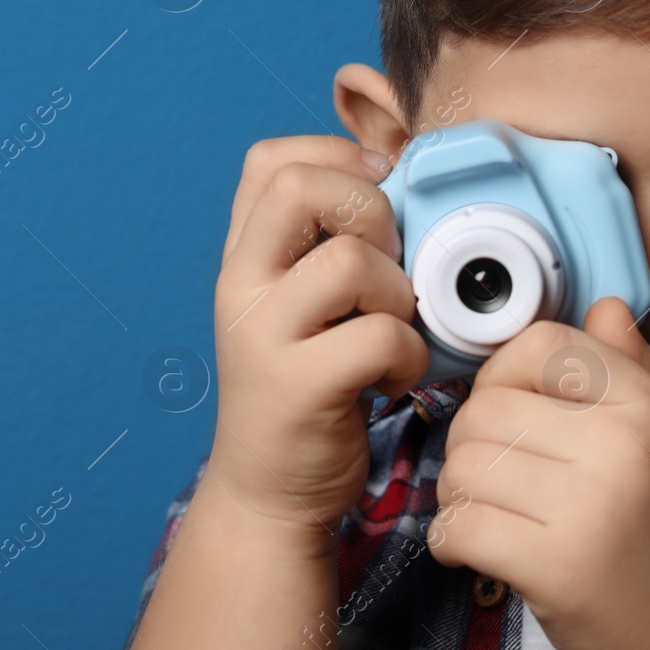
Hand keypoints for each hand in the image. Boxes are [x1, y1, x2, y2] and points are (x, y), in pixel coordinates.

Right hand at [203, 135, 430, 546]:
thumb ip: (324, 246)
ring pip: (350, 261)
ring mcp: (262, 335)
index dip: (336, 157)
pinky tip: (393, 378)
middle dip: (371, 211)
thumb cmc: (304, 387)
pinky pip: (380, 336)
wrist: (268, 492)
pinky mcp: (298, 387)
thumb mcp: (297, 305)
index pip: (269, 160)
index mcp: (243, 257)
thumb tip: (402, 187)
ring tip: (392, 332)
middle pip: (301, 188)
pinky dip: (409, 355)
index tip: (378, 196)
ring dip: (398, 293)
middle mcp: (240, 286)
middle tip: (389, 265)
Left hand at [424, 297, 649, 649]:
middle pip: (487, 407)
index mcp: (647, 405)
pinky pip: (461, 525)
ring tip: (487, 513)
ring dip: (457, 494)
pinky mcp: (556, 565)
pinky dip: (451, 540)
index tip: (504, 411)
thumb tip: (605, 307)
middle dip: (469, 444)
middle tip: (490, 477)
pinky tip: (475, 550)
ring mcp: (590, 505)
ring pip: (465, 465)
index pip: (540, 345)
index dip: (502, 375)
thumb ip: (630, 370)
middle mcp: (624, 445)